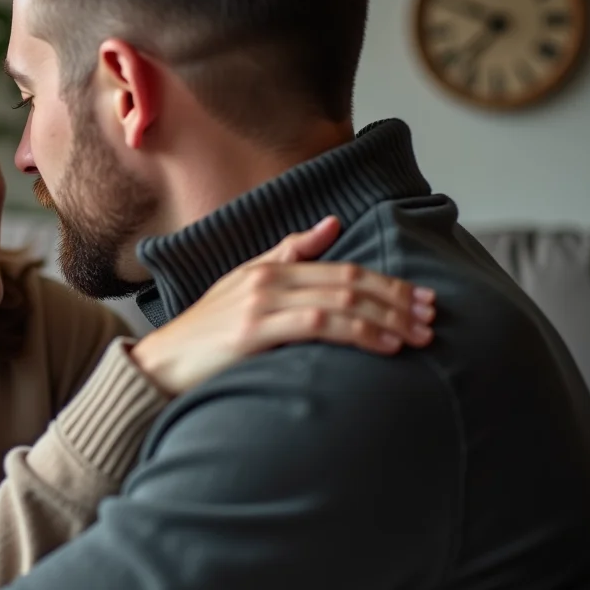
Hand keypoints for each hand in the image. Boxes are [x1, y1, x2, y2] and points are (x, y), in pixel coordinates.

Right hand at [131, 216, 435, 395]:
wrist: (158, 366)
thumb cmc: (203, 336)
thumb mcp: (242, 287)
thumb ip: (286, 255)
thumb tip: (332, 224)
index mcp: (269, 268)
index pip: (342, 267)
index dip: (387, 282)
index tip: (421, 299)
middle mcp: (268, 278)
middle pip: (349, 281)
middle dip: (397, 299)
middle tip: (431, 317)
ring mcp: (261, 302)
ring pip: (342, 301)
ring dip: (388, 318)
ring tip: (418, 336)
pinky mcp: (255, 330)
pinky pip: (321, 324)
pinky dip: (361, 333)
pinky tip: (386, 345)